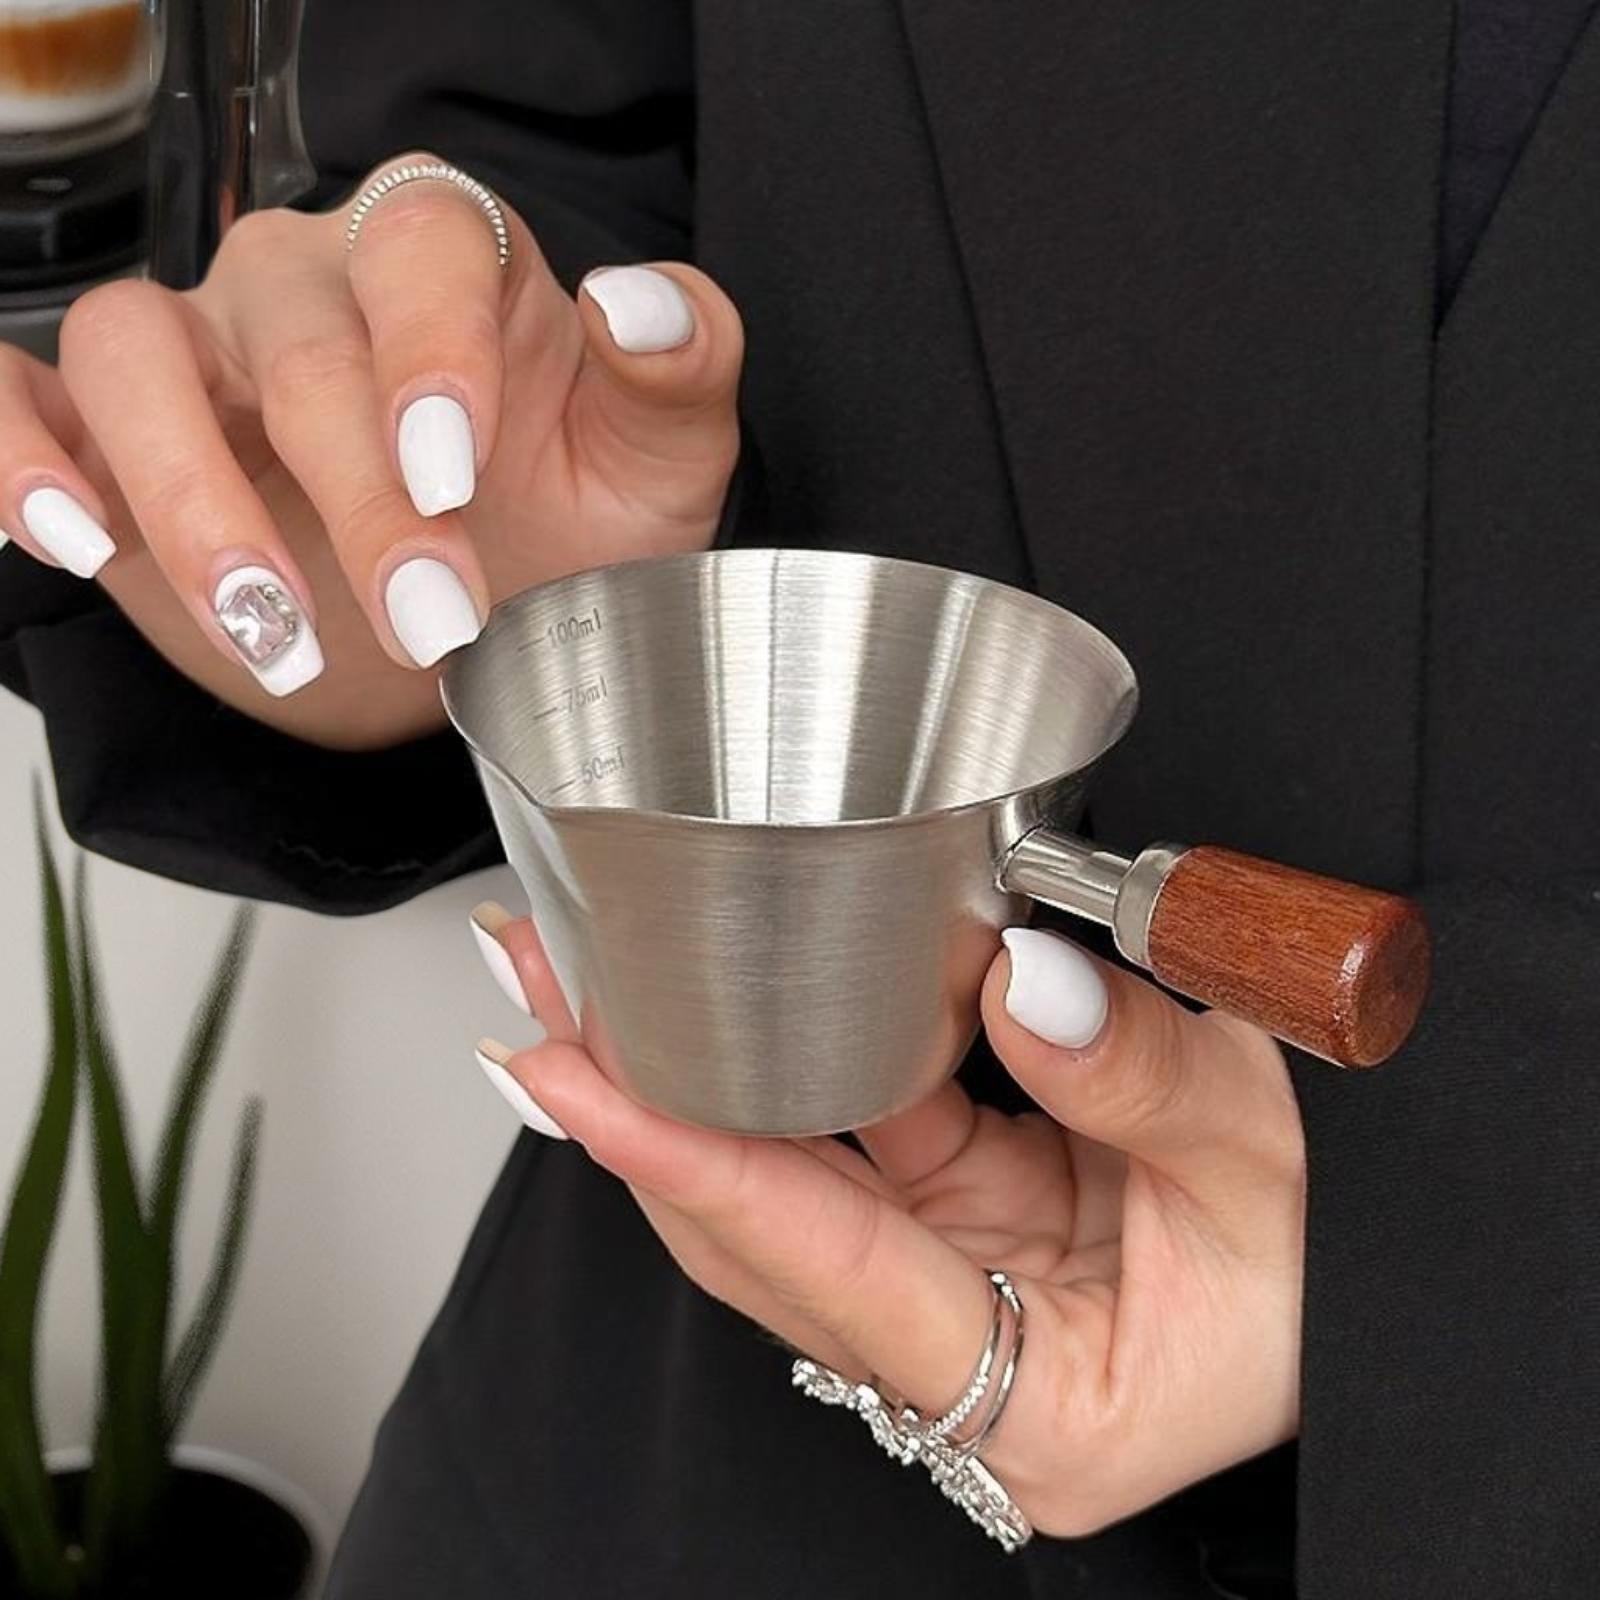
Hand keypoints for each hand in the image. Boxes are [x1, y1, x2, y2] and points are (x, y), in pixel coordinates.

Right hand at [0, 154, 741, 749]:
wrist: (482, 616)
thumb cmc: (571, 521)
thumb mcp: (656, 462)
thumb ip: (678, 369)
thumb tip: (638, 296)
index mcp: (444, 264)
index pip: (418, 248)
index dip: (429, 352)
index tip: (455, 475)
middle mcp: (310, 286)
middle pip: (296, 342)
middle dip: (360, 497)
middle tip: (429, 620)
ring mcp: (202, 353)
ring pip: (136, 354)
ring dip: (192, 498)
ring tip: (272, 630)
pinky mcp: (113, 436)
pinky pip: (22, 397)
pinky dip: (19, 454)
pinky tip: (68, 538)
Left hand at [467, 906, 1304, 1536]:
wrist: (1340, 1285)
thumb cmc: (1316, 1279)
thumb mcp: (1266, 1170)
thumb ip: (1146, 1081)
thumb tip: (1026, 984)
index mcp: (1033, 1403)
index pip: (826, 1270)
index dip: (697, 1164)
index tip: (582, 1080)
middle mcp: (951, 1357)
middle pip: (753, 1234)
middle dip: (634, 1108)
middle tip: (540, 993)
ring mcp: (936, 1281)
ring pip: (774, 1183)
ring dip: (678, 1078)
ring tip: (579, 983)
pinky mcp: (944, 1213)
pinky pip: (838, 1134)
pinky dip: (772, 1062)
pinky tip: (704, 1003)